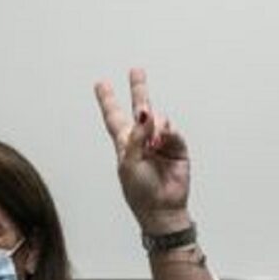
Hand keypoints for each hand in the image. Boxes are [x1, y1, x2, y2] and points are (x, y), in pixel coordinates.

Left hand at [93, 68, 191, 234]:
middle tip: (136, 71)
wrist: (162, 208)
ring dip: (155, 126)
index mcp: (125, 144)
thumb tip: (146, 113)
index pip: (114, 117)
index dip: (108, 100)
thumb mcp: (129, 163)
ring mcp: (160, 142)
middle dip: (139, 89)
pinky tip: (163, 142)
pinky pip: (172, 131)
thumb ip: (136, 137)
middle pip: (140, 109)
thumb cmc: (140, 192)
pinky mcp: (177, 147)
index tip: (100, 84)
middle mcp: (143, 139)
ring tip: (154, 143)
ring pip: (159, 119)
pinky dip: (168, 133)